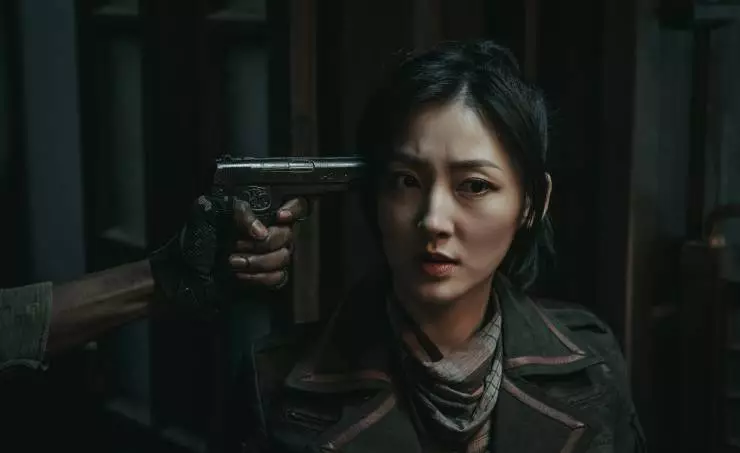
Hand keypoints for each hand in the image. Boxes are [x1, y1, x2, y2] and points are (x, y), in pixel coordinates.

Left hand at [149, 195, 309, 310]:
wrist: (182, 273)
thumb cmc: (194, 239)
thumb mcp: (210, 212)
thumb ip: (238, 211)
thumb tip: (261, 231)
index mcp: (259, 212)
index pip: (295, 205)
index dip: (294, 210)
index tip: (278, 217)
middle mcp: (269, 232)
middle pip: (288, 235)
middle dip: (263, 243)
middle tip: (235, 246)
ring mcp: (269, 255)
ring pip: (284, 257)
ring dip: (258, 262)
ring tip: (232, 262)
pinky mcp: (266, 277)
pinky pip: (278, 277)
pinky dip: (259, 278)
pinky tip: (240, 276)